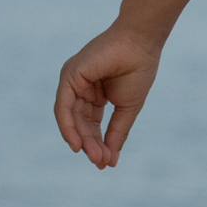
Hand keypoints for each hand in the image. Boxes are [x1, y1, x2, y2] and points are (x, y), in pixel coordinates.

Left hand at [55, 24, 162, 169]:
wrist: (142, 43)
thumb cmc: (138, 70)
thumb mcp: (128, 108)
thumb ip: (117, 132)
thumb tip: (110, 159)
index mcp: (95, 93)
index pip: (91, 123)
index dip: (98, 143)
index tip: (107, 162)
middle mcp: (80, 88)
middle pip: (81, 123)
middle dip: (90, 144)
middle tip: (101, 162)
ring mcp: (73, 81)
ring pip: (70, 118)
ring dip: (81, 139)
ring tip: (93, 156)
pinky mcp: (69, 76)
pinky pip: (64, 106)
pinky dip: (68, 126)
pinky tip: (77, 142)